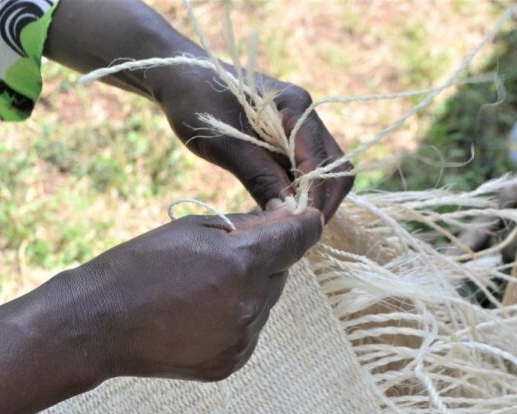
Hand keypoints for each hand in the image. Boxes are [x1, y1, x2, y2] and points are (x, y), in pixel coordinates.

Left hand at [45, 0, 352, 219]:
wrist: (179, 77)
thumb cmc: (196, 102)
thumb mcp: (224, 144)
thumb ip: (259, 176)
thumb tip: (288, 213)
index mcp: (296, 106)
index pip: (323, 162)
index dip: (315, 198)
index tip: (300, 228)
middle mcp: (307, 114)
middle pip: (337, 168)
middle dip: (324, 202)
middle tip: (301, 234)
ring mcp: (301, 126)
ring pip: (326, 171)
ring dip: (315, 199)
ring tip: (292, 226)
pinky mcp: (289, 137)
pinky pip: (307, 169)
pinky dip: (302, 191)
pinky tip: (283, 210)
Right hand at [60, 206, 322, 381]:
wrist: (98, 324)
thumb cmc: (140, 265)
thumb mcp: (194, 228)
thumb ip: (250, 224)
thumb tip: (290, 217)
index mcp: (243, 263)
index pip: (300, 238)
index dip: (305, 223)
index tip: (303, 217)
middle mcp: (251, 304)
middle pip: (281, 272)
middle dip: (264, 259)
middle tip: (221, 257)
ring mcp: (242, 339)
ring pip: (266, 302)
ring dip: (249, 290)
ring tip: (201, 289)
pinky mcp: (231, 362)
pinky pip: (249, 331)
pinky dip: (236, 319)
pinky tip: (199, 315)